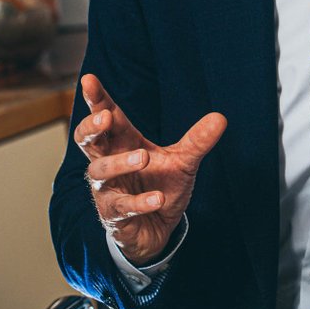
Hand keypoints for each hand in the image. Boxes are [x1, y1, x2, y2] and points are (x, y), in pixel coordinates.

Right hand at [74, 73, 225, 264]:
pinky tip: (158, 199)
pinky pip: (122, 206)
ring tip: (143, 157)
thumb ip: (198, 140)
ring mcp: (108, 190)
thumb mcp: (183, 161)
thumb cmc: (162, 186)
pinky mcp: (115, 215)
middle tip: (104, 117)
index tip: (90, 79)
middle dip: (91, 128)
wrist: (159, 228)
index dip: (97, 99)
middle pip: (88, 141)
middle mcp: (109, 163)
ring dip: (120, 163)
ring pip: (101, 172)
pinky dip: (140, 202)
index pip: (106, 116)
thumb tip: (220, 117)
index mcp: (124, 143)